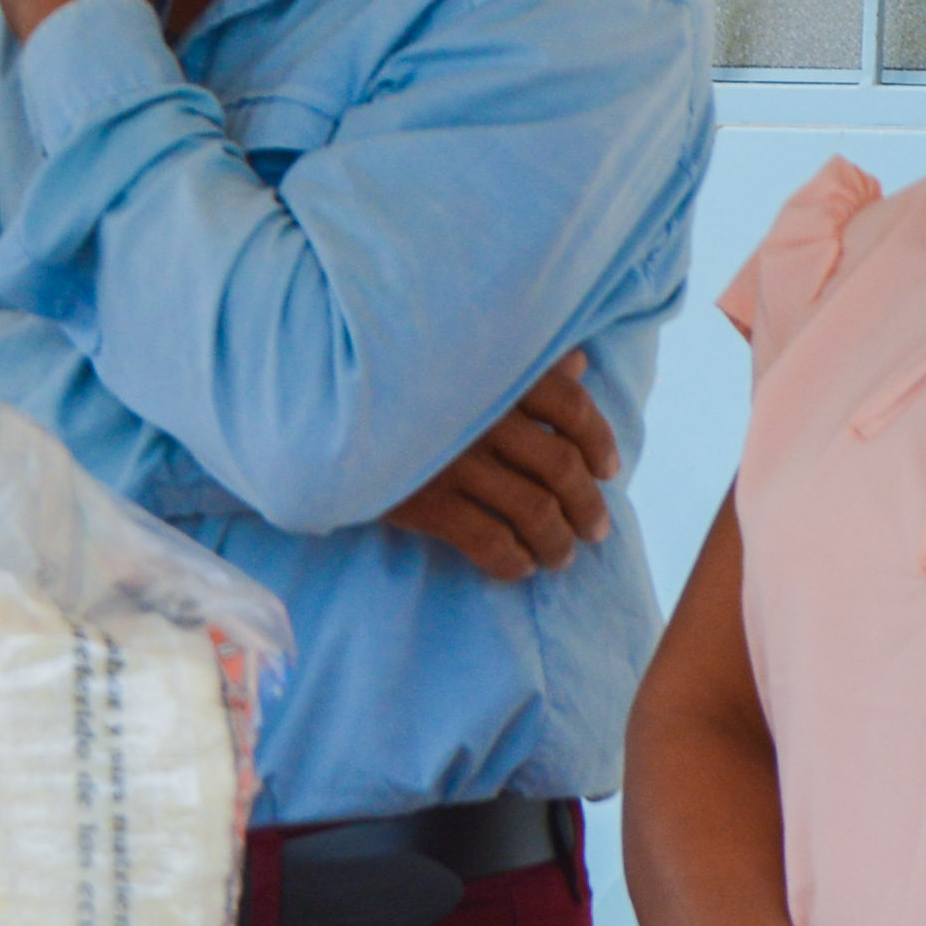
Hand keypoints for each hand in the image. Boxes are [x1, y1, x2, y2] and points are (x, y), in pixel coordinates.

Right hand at [386, 359, 620, 581]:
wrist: (317, 409)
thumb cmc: (398, 380)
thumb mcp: (463, 357)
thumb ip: (524, 361)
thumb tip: (580, 367)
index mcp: (495, 371)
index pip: (572, 405)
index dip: (599, 442)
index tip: (608, 470)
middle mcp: (481, 414)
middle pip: (560, 466)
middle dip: (587, 504)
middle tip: (596, 528)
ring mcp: (453, 460)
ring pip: (532, 510)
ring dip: (558, 541)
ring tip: (563, 556)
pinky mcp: (423, 501)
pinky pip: (487, 540)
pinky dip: (512, 560)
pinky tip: (519, 567)